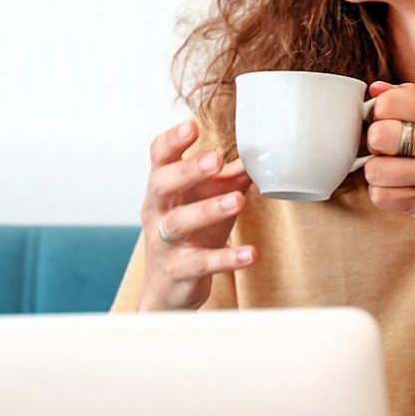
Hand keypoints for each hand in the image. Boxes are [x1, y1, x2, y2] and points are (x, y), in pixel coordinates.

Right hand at [137, 118, 255, 309]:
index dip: (172, 141)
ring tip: (237, 201)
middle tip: (214, 160)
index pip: (159, 158)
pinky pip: (201, 262)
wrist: (169, 289)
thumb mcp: (207, 201)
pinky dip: (227, 258)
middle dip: (186, 170)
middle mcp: (157, 211)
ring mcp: (164, 242)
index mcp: (162, 188)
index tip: (192, 125)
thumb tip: (257, 155)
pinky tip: (250, 253)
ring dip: (208, 209)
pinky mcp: (179, 270)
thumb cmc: (190, 236)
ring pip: (179, 222)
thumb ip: (228, 179)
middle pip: (161, 184)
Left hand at [359, 80, 414, 247]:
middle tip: (389, 153)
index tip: (390, 127)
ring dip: (378, 175)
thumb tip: (375, 89)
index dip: (380, 116)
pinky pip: (381, 196)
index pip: (389, 101)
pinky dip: (384, 196)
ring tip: (395, 175)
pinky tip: (401, 192)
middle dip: (375, 146)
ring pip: (374, 169)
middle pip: (378, 135)